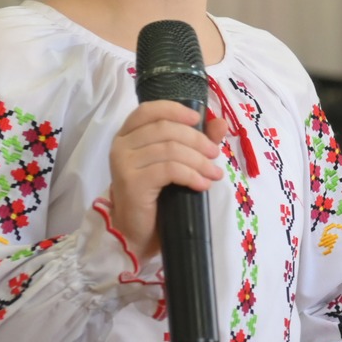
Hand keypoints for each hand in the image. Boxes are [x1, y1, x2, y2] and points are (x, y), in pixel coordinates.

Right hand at [106, 100, 226, 257]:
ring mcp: (123, 163)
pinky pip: (169, 170)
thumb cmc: (156, 196)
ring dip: (198, 161)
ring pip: (169, 149)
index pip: (148, 110)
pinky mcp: (132, 183)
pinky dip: (191, 175)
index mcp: (128, 135)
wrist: (136, 232)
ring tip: (214, 173)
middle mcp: (121, 145)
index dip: (174, 110)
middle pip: (165, 129)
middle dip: (196, 140)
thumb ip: (196, 141)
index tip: (197, 119)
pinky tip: (202, 184)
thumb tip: (220, 123)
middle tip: (215, 154)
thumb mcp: (177, 163)